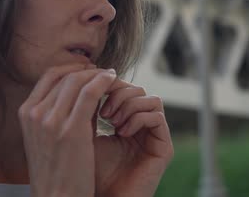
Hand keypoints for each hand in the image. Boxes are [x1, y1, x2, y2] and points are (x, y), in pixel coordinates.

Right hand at [18, 64, 123, 196]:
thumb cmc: (58, 171)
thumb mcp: (50, 136)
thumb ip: (63, 111)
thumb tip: (87, 88)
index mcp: (26, 113)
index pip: (49, 76)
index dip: (71, 68)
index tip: (87, 70)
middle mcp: (34, 113)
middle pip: (64, 75)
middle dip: (87, 69)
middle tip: (104, 72)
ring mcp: (50, 121)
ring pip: (78, 80)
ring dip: (98, 74)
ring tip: (111, 77)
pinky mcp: (71, 129)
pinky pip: (90, 93)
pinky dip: (103, 82)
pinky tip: (113, 81)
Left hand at [94, 80, 173, 196]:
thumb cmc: (89, 170)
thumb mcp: (83, 132)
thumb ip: (88, 106)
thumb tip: (87, 78)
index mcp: (124, 121)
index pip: (122, 88)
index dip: (108, 84)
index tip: (92, 91)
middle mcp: (141, 126)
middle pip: (137, 89)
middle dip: (118, 93)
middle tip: (103, 111)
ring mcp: (154, 136)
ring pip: (150, 98)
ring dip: (128, 105)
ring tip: (112, 121)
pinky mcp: (164, 147)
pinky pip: (157, 116)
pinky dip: (138, 118)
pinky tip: (122, 132)